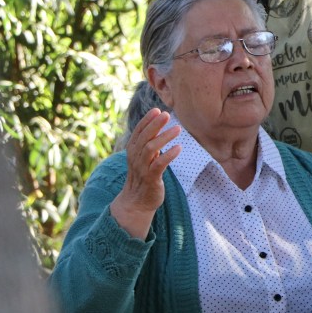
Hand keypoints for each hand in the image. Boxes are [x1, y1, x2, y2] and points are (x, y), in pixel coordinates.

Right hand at [109, 108, 180, 238]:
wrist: (137, 202)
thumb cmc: (144, 178)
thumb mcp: (144, 159)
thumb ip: (149, 146)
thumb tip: (159, 130)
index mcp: (133, 151)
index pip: (138, 132)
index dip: (147, 120)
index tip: (157, 110)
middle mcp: (135, 158)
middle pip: (144, 137)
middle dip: (155, 125)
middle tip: (167, 115)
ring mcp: (142, 168)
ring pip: (151, 149)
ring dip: (164, 137)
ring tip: (178, 129)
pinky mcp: (151, 179)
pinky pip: (159, 165)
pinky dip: (168, 155)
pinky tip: (179, 148)